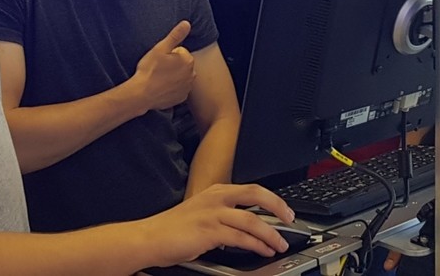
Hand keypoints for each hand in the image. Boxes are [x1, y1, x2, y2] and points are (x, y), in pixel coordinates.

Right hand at [128, 20, 195, 111]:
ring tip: (159, 78)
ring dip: (173, 76)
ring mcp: (187, 87)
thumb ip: (175, 35)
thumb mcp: (161, 48)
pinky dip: (172, 88)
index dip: (168, 54)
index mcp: (188, 60)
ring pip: (180, 76)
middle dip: (172, 65)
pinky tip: (161, 88)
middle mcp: (192, 74)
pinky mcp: (181, 98)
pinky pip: (178, 89)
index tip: (160, 60)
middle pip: (181, 64)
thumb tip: (187, 23)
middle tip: (158, 69)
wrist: (141, 94)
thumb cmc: (149, 70)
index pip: (180, 51)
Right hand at [140, 183, 295, 264]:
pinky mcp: (210, 231)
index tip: (284, 209)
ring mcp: (213, 214)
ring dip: (271, 234)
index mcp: (215, 192)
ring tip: (279, 244)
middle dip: (278, 207)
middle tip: (290, 219)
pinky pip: (241, 238)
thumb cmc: (171, 230)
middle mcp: (216, 198)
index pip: (251, 189)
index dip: (272, 198)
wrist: (149, 238)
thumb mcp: (201, 214)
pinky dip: (257, 244)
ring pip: (252, 221)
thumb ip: (223, 215)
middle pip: (256, 195)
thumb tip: (246, 226)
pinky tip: (263, 250)